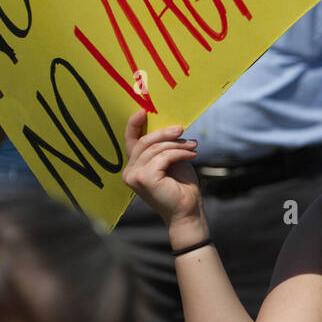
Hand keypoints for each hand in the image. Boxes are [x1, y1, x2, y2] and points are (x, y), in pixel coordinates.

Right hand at [120, 110, 202, 231]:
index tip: (143, 110)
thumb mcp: (172, 161)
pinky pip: (163, 156)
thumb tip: (170, 126)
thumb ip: (164, 147)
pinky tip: (192, 155)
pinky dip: (179, 153)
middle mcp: (129, 172)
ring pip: (155, 148)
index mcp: (134, 167)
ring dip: (177, 145)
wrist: (188, 210)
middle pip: (145, 142)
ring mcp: (134, 176)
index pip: (131, 142)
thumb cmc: (181, 187)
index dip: (134, 124)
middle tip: (182, 130)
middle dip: (165, 133)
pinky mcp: (144, 178)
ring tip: (192, 147)